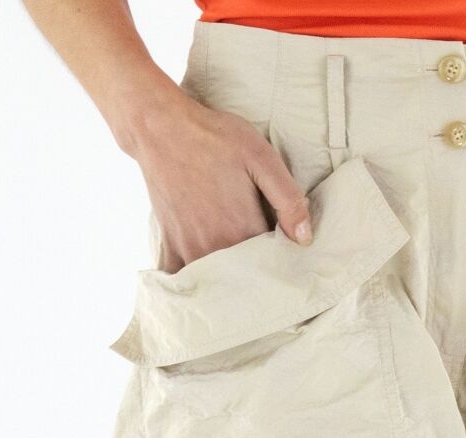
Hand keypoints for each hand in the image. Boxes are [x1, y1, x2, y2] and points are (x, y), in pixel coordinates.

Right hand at [126, 86, 313, 272]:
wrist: (161, 128)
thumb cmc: (215, 138)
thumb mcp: (261, 158)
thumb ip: (287, 199)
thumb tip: (304, 239)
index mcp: (241, 230)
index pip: (271, 263)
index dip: (282, 261)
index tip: (288, 254)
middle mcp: (214, 246)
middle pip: (243, 278)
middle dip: (257, 276)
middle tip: (266, 264)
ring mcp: (188, 248)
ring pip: (215, 281)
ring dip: (228, 282)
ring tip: (241, 276)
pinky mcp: (169, 243)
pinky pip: (180, 277)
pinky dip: (191, 282)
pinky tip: (203, 280)